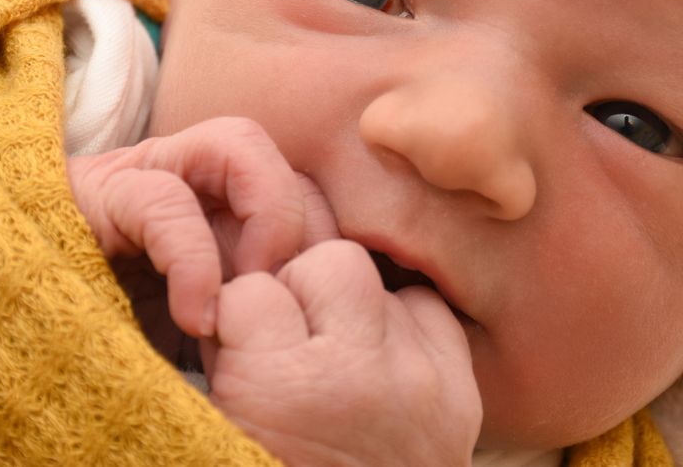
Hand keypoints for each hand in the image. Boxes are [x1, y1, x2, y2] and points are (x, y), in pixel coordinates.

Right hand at [67, 117, 338, 340]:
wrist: (20, 339)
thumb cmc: (122, 343)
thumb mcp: (207, 329)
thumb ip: (254, 305)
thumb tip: (319, 315)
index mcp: (216, 203)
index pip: (299, 184)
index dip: (320, 235)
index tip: (313, 307)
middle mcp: (184, 175)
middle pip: (280, 154)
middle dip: (298, 221)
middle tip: (286, 296)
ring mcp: (139, 173)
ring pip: (236, 142)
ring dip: (264, 218)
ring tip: (251, 292)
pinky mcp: (94, 192)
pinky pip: (164, 199)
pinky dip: (194, 259)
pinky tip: (197, 316)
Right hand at [205, 240, 481, 466]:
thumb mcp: (222, 420)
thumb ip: (228, 350)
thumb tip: (236, 281)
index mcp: (285, 390)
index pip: (249, 290)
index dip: (236, 316)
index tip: (237, 349)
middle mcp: (362, 376)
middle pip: (326, 262)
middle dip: (298, 293)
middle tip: (289, 342)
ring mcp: (421, 382)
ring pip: (379, 277)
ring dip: (349, 304)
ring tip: (334, 353)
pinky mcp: (460, 392)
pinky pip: (426, 311)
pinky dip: (400, 327)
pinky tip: (378, 366)